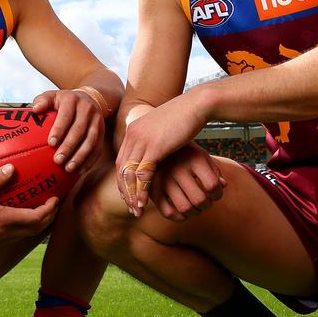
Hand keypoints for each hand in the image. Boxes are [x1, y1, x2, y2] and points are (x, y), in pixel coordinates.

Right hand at [0, 164, 57, 250]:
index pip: (37, 218)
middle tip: (53, 203)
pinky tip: (20, 217)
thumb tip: (11, 167)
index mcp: (6, 221)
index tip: (55, 198)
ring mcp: (1, 240)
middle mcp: (7, 233)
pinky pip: (17, 236)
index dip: (50, 209)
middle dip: (50, 216)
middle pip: (37, 228)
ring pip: (28, 234)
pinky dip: (26, 227)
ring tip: (42, 209)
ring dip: (39, 223)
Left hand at [31, 88, 105, 173]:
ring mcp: (97, 121)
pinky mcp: (102, 132)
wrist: (91, 98)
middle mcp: (87, 110)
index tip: (51, 143)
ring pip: (90, 141)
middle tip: (58, 160)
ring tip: (68, 168)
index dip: (59, 129)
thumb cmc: (65, 101)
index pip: (66, 116)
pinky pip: (98, 148)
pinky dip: (89, 160)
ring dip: (80, 156)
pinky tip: (80, 170)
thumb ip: (43, 101)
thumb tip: (35, 110)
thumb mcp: (53, 96)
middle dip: (68, 147)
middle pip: (79, 130)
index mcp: (72, 100)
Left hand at [116, 93, 207, 215]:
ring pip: (130, 174)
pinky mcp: (153, 147)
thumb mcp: (164, 130)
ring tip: (136, 211)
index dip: (123, 180)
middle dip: (125, 191)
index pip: (121, 160)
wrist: (196, 105)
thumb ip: (155, 142)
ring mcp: (141, 140)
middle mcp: (132, 134)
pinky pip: (143, 173)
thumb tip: (155, 154)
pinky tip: (144, 203)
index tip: (128, 196)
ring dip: (132, 195)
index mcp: (133, 130)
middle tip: (130, 208)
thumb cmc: (185, 119)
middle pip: (122, 169)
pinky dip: (142, 190)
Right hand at [144, 143, 223, 221]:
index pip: (212, 185)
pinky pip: (168, 212)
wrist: (156, 146)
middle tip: (206, 203)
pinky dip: (179, 217)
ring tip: (196, 208)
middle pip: (199, 199)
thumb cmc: (185, 154)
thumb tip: (223, 186)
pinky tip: (183, 212)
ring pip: (185, 208)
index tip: (216, 194)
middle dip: (207, 205)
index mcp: (194, 159)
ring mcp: (164, 180)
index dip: (218, 194)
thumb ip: (214, 171)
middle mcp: (178, 169)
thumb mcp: (202, 156)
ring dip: (195, 213)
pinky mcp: (153, 189)